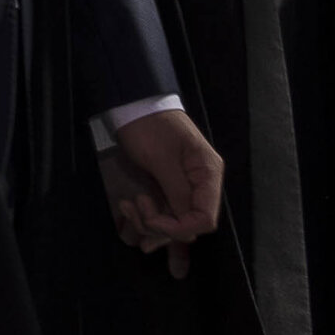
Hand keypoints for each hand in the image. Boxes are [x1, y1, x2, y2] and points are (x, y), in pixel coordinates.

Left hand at [101, 108, 222, 274]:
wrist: (132, 106)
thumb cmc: (149, 126)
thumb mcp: (162, 159)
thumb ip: (177, 192)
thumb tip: (185, 224)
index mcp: (207, 174)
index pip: (205, 219)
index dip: (180, 228)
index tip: (151, 219)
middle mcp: (200, 185)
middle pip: (188, 225)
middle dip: (159, 225)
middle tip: (136, 206)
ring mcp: (183, 188)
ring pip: (172, 223)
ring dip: (147, 222)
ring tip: (127, 206)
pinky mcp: (166, 189)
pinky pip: (161, 213)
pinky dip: (144, 216)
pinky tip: (127, 207)